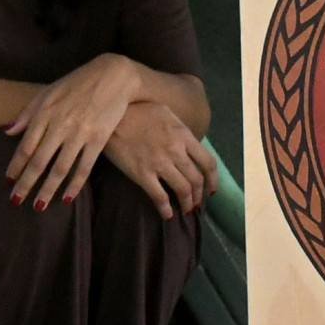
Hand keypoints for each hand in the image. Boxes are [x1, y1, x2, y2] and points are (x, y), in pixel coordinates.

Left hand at [6, 54, 143, 207]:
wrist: (112, 75)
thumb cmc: (76, 83)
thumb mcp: (48, 92)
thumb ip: (27, 113)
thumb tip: (8, 131)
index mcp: (45, 113)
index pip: (26, 146)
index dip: (16, 165)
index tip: (8, 181)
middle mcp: (60, 125)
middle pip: (39, 161)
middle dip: (26, 183)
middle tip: (15, 201)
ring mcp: (80, 133)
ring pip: (60, 168)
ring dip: (47, 190)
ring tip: (38, 206)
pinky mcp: (98, 139)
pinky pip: (84, 167)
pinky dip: (75, 185)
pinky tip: (66, 199)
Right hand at [99, 102, 217, 220]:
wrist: (111, 116)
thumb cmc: (136, 110)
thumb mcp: (165, 113)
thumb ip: (180, 130)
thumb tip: (189, 144)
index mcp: (183, 135)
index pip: (208, 162)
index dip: (213, 180)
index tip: (211, 189)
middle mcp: (176, 151)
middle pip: (196, 180)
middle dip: (198, 195)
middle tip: (196, 202)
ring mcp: (159, 163)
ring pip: (182, 190)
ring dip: (187, 203)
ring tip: (185, 210)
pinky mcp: (142, 174)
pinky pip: (159, 197)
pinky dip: (166, 209)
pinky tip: (167, 214)